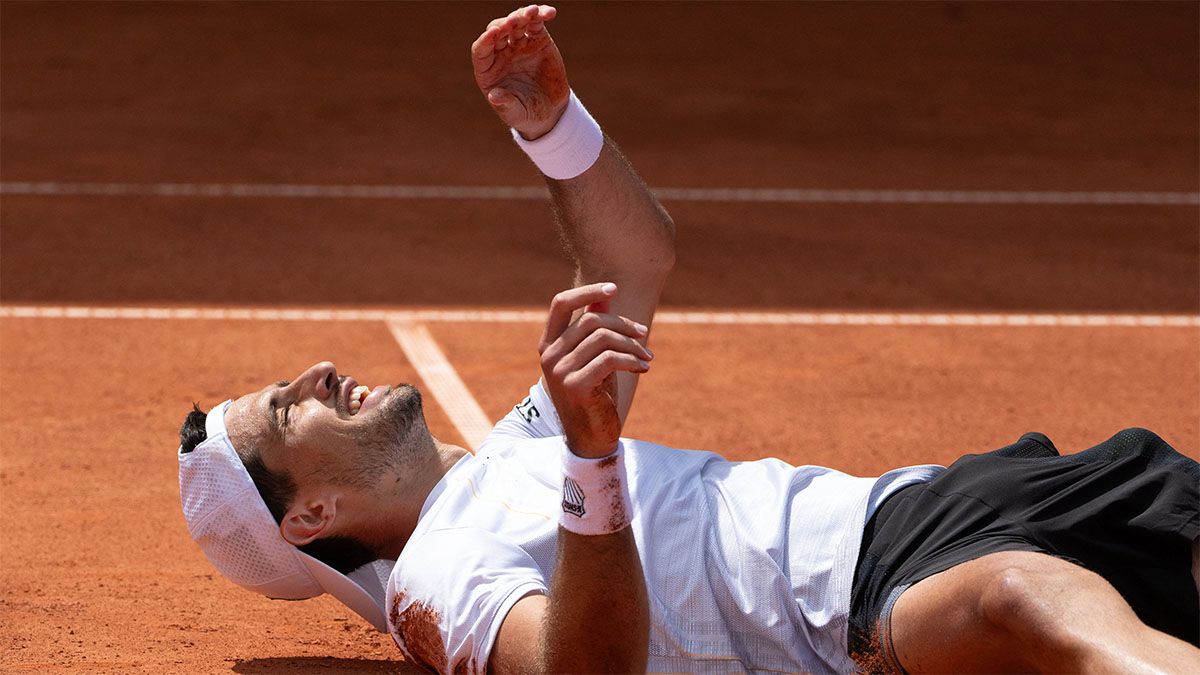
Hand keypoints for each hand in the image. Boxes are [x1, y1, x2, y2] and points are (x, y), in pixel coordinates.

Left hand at [471, 4, 569, 139]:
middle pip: (497, 31)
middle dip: (505, 24)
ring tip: (533, 12)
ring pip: (517, 22)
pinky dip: (541, 15)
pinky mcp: (537, 40)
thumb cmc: (525, 114)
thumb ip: (505, 104)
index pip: (481, 50)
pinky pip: (536, 23)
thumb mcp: (515, 114)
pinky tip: (549, 12)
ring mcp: (519, 44)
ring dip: (523, 15)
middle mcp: (500, 53)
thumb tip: (494, 96)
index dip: (485, 40)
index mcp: (488, 69)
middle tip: (515, 22)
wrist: (549, 111)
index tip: (493, 34)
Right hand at [538, 283, 652, 457]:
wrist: (591, 437)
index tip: (614, 287)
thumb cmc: (594, 393)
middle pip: (591, 320)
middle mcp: (549, 355)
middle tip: (644, 335)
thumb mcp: (594, 356)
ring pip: (604, 338)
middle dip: (624, 325)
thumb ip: (595, 326)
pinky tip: (644, 368)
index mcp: (549, 343)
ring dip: (633, 346)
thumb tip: (606, 292)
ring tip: (646, 357)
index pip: (560, 303)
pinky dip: (632, 360)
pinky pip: (610, 359)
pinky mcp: (575, 386)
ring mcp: (559, 371)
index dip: (587, 290)